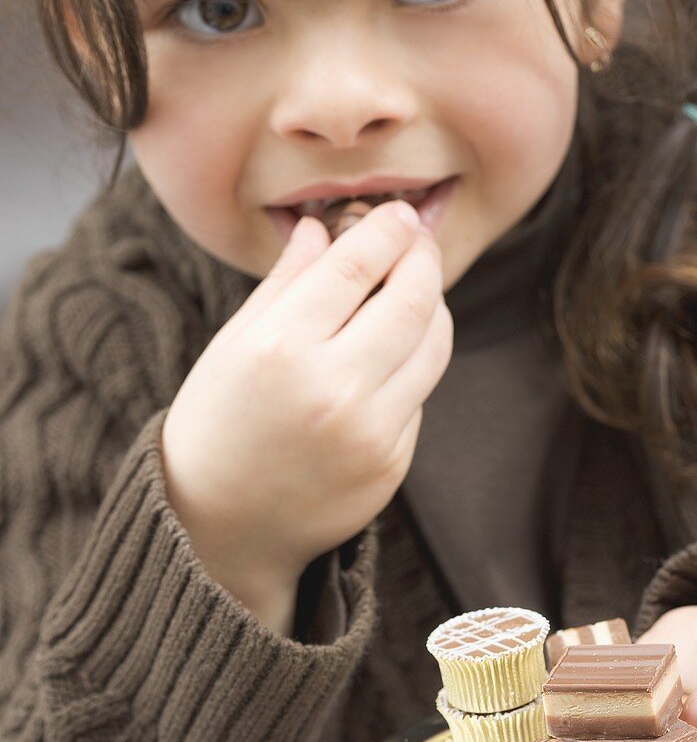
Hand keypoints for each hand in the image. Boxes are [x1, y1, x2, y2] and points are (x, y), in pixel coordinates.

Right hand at [161, 202, 453, 597]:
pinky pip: (420, 394)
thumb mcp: (233, 345)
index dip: (387, 230)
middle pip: (414, 299)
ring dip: (432, 309)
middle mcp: (332, 389)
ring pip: (434, 346)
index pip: (357, 265)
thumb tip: (325, 228)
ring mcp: (369, 432)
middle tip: (417, 245)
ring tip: (409, 295)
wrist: (220, 526)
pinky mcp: (392, 464)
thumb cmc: (216, 425)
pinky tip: (383, 362)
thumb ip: (285, 282)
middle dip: (423, 259)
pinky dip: (411, 366)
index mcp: (280, 349)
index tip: (398, 215)